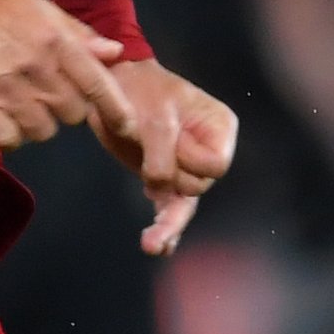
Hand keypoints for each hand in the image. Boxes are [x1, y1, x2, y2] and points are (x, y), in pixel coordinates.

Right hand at [0, 0, 128, 151]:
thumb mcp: (42, 12)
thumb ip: (81, 35)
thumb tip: (115, 53)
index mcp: (57, 43)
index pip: (99, 85)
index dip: (117, 110)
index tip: (127, 127)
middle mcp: (38, 70)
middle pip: (73, 115)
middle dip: (64, 107)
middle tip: (44, 92)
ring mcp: (8, 92)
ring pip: (43, 131)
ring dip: (35, 122)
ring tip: (19, 102)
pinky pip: (11, 140)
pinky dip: (9, 133)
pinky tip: (1, 116)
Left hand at [92, 59, 239, 253]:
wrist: (114, 86)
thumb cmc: (142, 91)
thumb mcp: (156, 113)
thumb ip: (162, 149)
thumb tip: (159, 186)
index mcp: (219, 129)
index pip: (216, 165)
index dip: (192, 160)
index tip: (174, 141)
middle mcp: (208, 152)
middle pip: (198, 185)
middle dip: (173, 176)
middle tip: (148, 147)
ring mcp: (185, 169)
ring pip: (183, 207)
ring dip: (166, 223)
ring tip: (151, 243)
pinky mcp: (162, 183)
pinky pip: (168, 212)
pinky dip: (163, 230)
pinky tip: (156, 246)